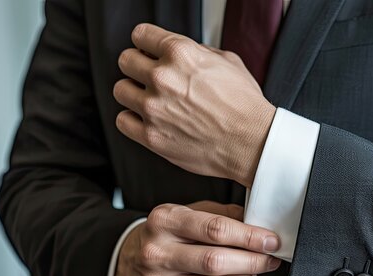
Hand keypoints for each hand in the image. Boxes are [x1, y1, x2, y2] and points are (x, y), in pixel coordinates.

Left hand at [113, 23, 275, 187]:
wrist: (252, 142)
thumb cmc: (245, 105)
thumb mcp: (229, 62)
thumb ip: (198, 52)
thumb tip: (183, 53)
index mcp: (180, 53)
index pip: (140, 35)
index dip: (146, 43)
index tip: (147, 50)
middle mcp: (163, 78)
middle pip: (126, 61)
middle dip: (137, 66)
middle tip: (149, 76)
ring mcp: (154, 108)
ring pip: (121, 90)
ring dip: (133, 93)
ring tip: (150, 100)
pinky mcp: (151, 136)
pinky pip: (123, 120)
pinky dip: (132, 120)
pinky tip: (148, 120)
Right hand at [114, 201, 281, 275]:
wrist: (129, 260)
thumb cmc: (168, 234)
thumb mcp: (188, 212)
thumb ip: (222, 214)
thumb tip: (259, 224)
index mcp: (165, 221)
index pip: (215, 229)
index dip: (250, 237)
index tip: (270, 241)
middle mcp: (156, 253)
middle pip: (215, 262)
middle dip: (252, 262)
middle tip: (267, 259)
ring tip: (250, 274)